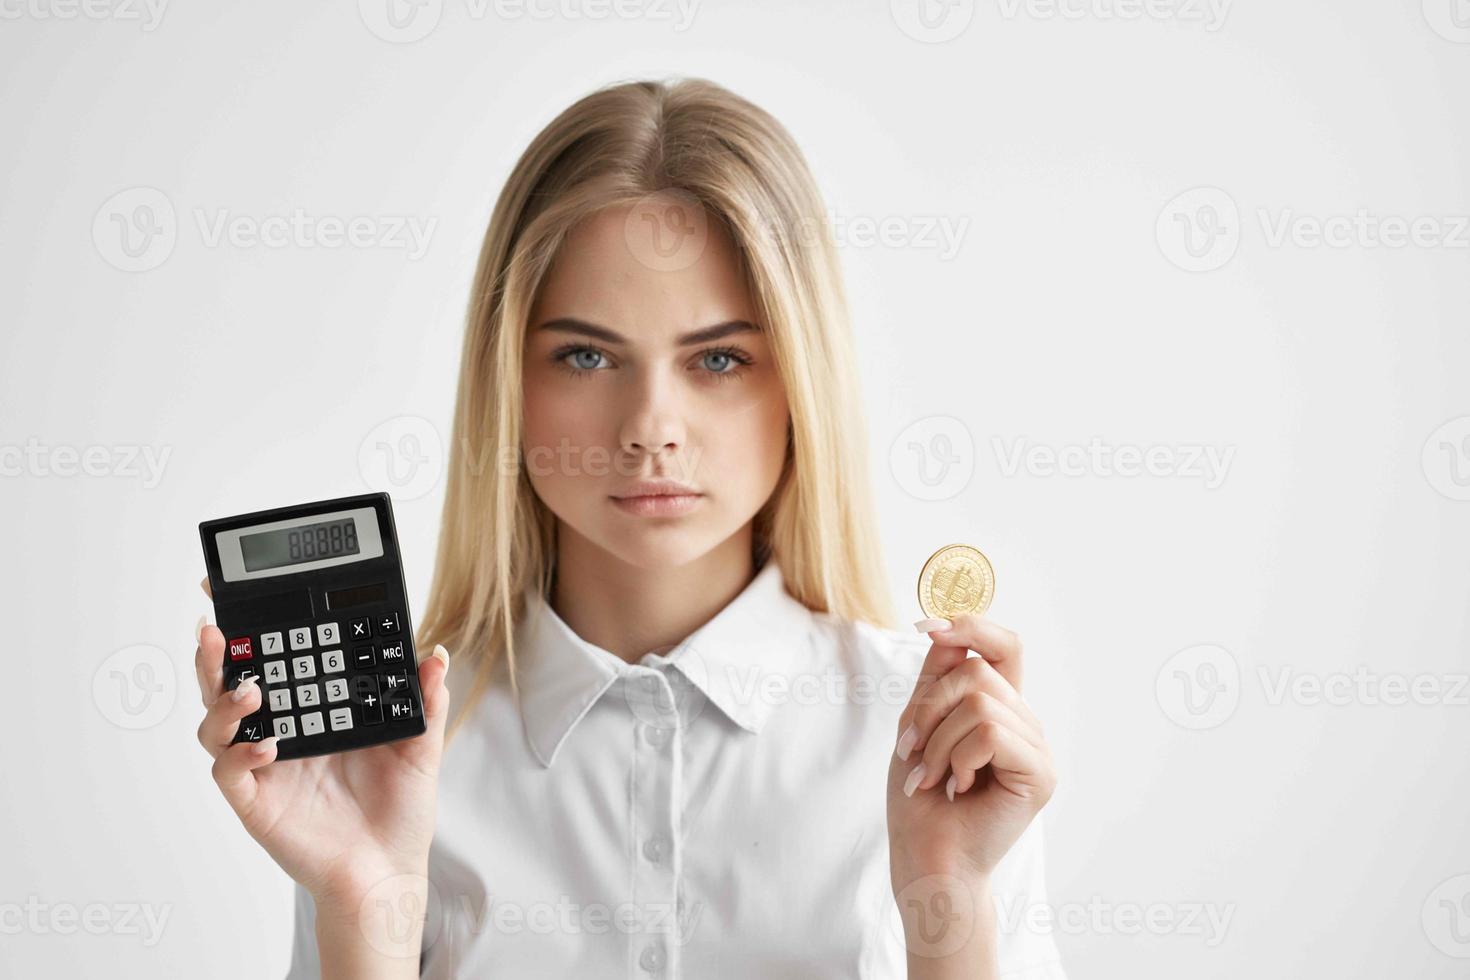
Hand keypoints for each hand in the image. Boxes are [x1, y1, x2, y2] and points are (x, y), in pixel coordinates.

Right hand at [193, 575, 450, 908]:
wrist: (389, 872)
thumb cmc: (398, 812)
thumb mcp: (420, 747)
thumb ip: (423, 700)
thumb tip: (434, 654)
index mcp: (312, 713)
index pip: (272, 664)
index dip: (249, 635)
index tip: (237, 599)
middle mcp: (280, 734)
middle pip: (228, 686)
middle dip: (215, 656)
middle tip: (214, 629)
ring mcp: (263, 768)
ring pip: (216, 724)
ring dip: (224, 701)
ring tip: (252, 688)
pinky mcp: (256, 802)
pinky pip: (229, 771)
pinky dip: (240, 752)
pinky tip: (268, 745)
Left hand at [886, 613, 1055, 885]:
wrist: (926, 857)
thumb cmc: (919, 799)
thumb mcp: (918, 724)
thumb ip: (936, 677)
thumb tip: (942, 625)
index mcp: (999, 707)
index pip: (1004, 646)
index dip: (972, 625)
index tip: (928, 625)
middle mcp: (1023, 722)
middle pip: (977, 671)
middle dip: (929, 708)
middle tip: (913, 752)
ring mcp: (1036, 747)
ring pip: (981, 702)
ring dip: (939, 741)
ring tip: (933, 777)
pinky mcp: (1040, 772)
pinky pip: (990, 732)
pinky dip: (959, 758)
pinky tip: (958, 788)